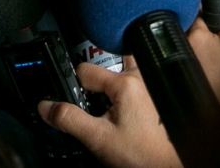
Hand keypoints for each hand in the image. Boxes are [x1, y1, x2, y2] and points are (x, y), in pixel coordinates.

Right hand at [39, 61, 182, 167]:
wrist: (173, 167)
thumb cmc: (145, 155)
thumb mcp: (99, 139)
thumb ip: (69, 120)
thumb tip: (46, 107)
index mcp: (124, 83)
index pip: (86, 71)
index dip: (73, 84)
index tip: (72, 97)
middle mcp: (143, 77)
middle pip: (111, 62)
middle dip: (100, 76)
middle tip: (95, 98)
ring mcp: (156, 84)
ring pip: (131, 67)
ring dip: (119, 78)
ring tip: (113, 105)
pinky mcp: (165, 94)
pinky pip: (147, 78)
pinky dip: (138, 86)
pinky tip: (133, 110)